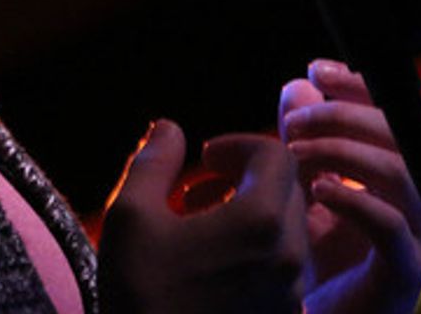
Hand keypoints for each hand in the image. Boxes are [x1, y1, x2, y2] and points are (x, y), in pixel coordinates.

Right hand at [99, 119, 306, 313]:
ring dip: (252, 212)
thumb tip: (169, 128)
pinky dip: (256, 248)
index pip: (275, 155)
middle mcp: (288, 255)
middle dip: (247, 176)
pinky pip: (284, 266)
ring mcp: (290, 292)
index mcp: (259, 221)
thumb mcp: (130, 214)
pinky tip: (211, 263)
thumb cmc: (140, 291)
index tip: (203, 159)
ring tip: (201, 224)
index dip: (237, 145)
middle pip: (289, 189)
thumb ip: (153, 161)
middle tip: (201, 185)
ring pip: (289, 228)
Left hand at [279, 59, 420, 313]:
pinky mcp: (400, 277)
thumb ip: (299, 137)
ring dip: (345, 151)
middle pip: (401, 136)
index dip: (360, 86)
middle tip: (292, 121)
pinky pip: (392, 230)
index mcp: (392, 176)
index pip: (392, 115)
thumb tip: (298, 86)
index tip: (316, 70)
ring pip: (401, 174)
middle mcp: (413, 203)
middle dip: (344, 116)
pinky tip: (317, 190)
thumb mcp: (295, 187)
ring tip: (294, 153)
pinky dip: (355, 201)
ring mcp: (413, 240)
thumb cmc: (304, 257)